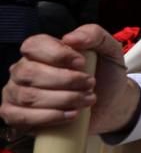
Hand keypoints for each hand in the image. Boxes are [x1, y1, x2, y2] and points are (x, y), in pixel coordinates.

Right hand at [1, 25, 139, 134]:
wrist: (111, 106)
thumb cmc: (104, 75)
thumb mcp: (108, 50)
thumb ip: (93, 34)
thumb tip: (70, 38)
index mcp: (41, 51)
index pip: (33, 45)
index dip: (57, 54)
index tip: (82, 63)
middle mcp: (24, 70)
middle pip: (29, 72)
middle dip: (65, 80)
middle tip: (89, 84)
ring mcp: (17, 94)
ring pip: (28, 96)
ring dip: (63, 99)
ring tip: (86, 99)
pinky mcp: (18, 116)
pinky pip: (22, 117)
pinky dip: (49, 117)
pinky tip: (70, 114)